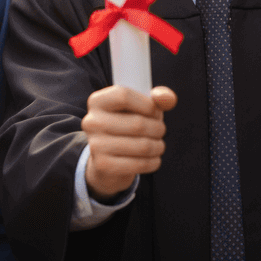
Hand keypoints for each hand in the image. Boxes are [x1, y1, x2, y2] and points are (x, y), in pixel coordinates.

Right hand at [82, 85, 176, 200]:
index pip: (124, 96)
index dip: (147, 104)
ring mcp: (96, 144)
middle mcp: (92, 121)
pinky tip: (152, 158)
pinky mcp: (103, 165)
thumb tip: (168, 99)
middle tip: (160, 131)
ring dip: (158, 146)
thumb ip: (156, 99)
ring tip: (157, 145)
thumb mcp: (138, 108)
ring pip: (143, 145)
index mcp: (97, 102)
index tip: (155, 112)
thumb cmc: (127, 127)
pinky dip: (154, 162)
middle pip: (138, 123)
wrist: (108, 159)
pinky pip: (140, 164)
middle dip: (158, 128)